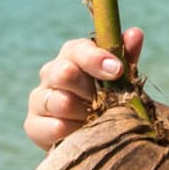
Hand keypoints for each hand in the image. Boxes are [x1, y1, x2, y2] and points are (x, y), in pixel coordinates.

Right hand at [23, 27, 144, 149]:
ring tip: (98, 120)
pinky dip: (75, 133)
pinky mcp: (33, 125)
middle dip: (91, 91)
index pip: (77, 49)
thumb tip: (135, 33)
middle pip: (64, 73)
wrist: (93, 136)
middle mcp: (51, 72)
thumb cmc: (107, 99)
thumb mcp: (121, 80)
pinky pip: (54, 128)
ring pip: (61, 103)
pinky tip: (84, 133)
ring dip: (86, 115)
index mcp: (72, 56)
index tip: (117, 70)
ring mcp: (39, 98)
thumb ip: (127, 58)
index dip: (97, 58)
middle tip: (107, 103)